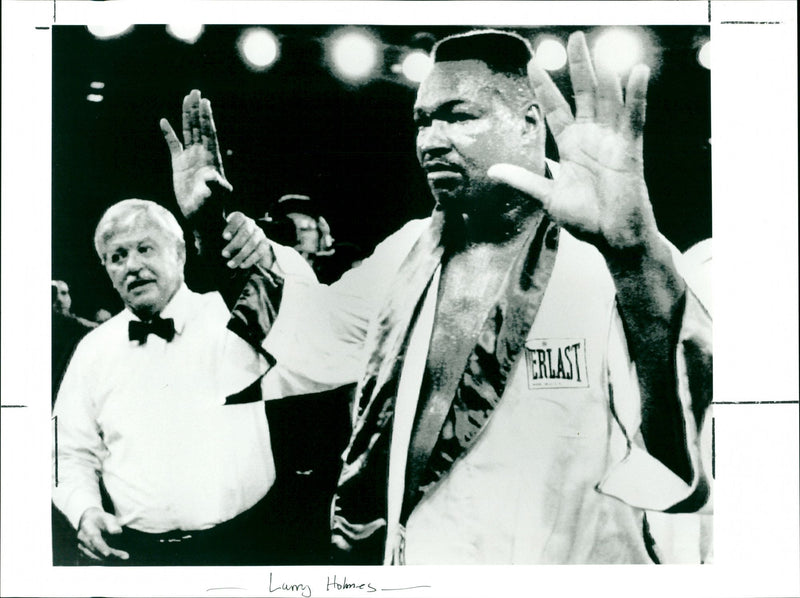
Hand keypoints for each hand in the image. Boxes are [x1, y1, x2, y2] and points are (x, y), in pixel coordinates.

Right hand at [76, 507, 128, 560]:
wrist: (89, 520)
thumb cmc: (101, 519)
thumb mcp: (108, 517)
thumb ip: (113, 524)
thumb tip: (118, 532)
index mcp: (87, 526)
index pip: (94, 539)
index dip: (101, 547)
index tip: (108, 554)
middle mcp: (81, 537)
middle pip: (96, 549)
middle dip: (111, 554)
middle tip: (125, 556)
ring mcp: (81, 546)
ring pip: (95, 556)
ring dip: (109, 558)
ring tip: (123, 556)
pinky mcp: (83, 552)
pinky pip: (94, 558)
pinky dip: (105, 559)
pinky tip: (115, 557)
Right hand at [160, 89, 232, 219]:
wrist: (201, 217)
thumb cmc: (209, 208)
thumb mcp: (213, 197)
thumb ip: (214, 186)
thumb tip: (212, 179)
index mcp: (211, 158)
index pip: (209, 133)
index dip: (206, 117)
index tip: (205, 101)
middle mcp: (202, 155)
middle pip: (199, 127)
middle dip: (197, 110)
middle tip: (196, 92)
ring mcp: (191, 158)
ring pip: (188, 132)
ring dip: (187, 116)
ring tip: (186, 99)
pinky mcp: (180, 165)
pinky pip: (173, 145)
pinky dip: (169, 134)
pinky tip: (164, 122)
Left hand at [222, 211, 274, 269]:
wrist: (252, 251)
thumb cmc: (234, 242)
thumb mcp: (228, 238)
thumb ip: (227, 239)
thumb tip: (223, 250)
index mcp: (241, 220)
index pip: (239, 218)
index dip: (232, 227)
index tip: (225, 237)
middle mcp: (252, 225)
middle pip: (245, 232)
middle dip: (234, 244)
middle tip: (225, 254)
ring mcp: (260, 234)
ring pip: (252, 243)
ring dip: (240, 255)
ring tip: (231, 264)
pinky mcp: (265, 245)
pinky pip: (259, 252)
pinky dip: (249, 260)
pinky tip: (242, 265)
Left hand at [489, 31, 656, 254]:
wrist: (612, 238)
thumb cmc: (584, 219)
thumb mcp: (547, 198)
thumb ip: (523, 181)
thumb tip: (492, 171)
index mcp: (570, 145)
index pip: (555, 108)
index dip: (544, 86)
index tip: (533, 63)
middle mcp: (591, 137)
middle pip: (584, 94)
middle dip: (577, 67)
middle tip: (573, 37)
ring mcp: (612, 142)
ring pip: (608, 100)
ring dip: (603, 74)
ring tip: (597, 49)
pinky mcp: (630, 151)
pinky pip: (634, 119)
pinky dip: (637, 96)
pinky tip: (637, 73)